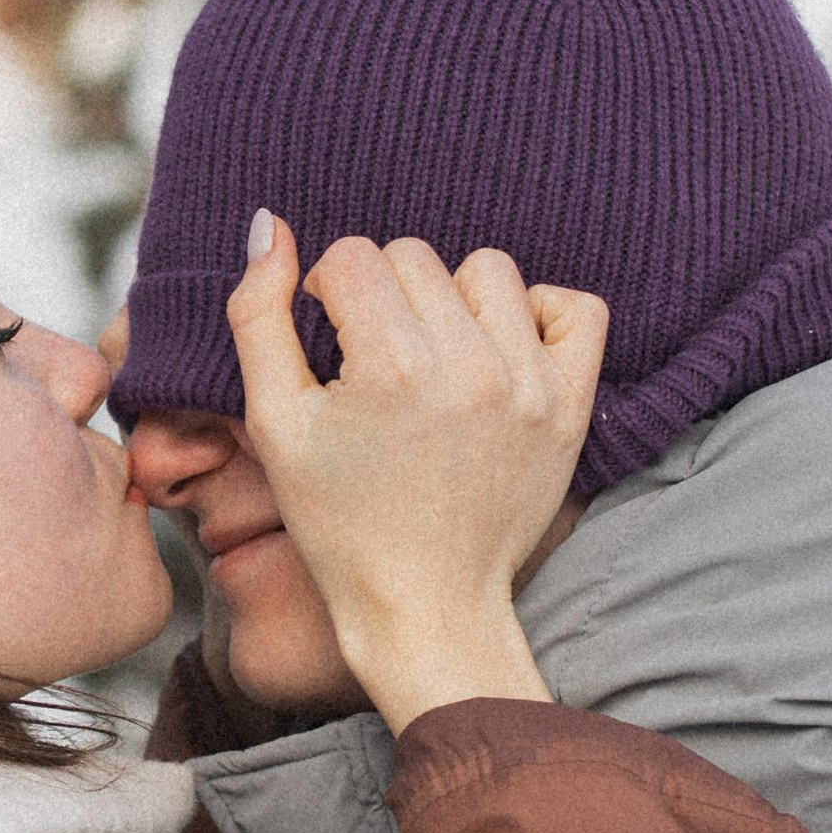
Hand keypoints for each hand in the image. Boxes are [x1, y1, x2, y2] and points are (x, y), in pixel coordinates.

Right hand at [226, 217, 607, 734]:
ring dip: (452, 300)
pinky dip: (536, 313)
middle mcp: (467, 366)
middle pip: (416, 258)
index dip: (329, 292)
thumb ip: (258, 315)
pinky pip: (573, 307)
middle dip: (384, 297)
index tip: (330, 345)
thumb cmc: (339, 522)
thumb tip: (272, 226)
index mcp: (389, 367)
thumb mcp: (274, 422)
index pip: (355, 256)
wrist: (426, 606)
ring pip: (487, 270)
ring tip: (432, 358)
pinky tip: (498, 350)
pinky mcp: (570, 406)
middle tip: (375, 365)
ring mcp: (529, 385)